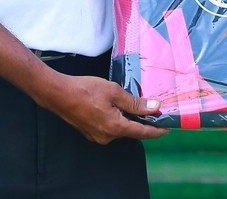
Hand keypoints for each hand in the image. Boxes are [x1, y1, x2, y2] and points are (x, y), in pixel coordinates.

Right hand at [38, 73, 167, 143]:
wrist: (58, 94)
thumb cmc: (85, 90)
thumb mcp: (114, 92)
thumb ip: (135, 102)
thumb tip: (154, 107)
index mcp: (115, 127)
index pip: (142, 132)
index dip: (156, 131)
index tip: (168, 129)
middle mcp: (107, 136)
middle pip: (131, 131)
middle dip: (144, 123)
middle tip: (156, 113)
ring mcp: (97, 136)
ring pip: (120, 129)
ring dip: (130, 120)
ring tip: (139, 108)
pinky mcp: (90, 132)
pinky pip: (110, 128)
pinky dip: (118, 120)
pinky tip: (120, 109)